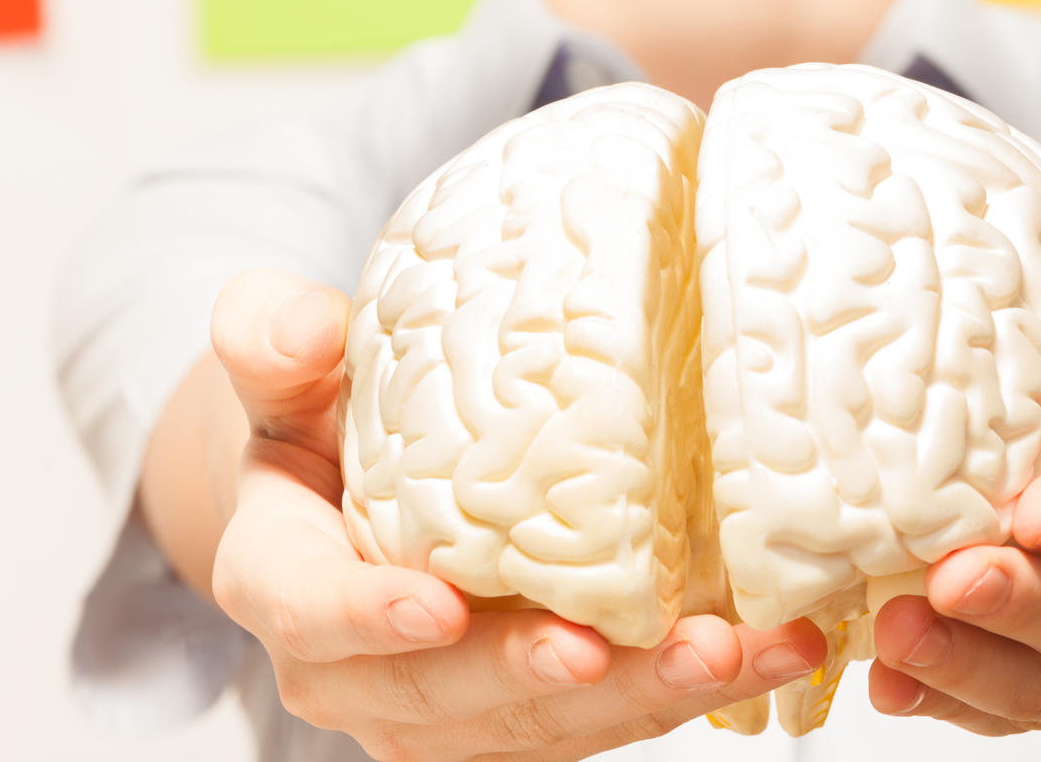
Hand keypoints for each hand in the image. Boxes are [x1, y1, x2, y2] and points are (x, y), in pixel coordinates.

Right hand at [206, 270, 826, 760]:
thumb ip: (274, 339)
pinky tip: (766, 651)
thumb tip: (307, 320)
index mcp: (281, 579)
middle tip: (629, 647)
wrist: (353, 489)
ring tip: (746, 651)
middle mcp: (354, 672)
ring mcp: (442, 709)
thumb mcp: (288, 367)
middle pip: (440, 696)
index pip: (309, 609)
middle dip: (543, 677)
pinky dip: (682, 691)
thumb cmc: (326, 420)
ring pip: (538, 728)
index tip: (441, 606)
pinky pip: (599, 722)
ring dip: (647, 697)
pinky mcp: (520, 719)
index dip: (368, 616)